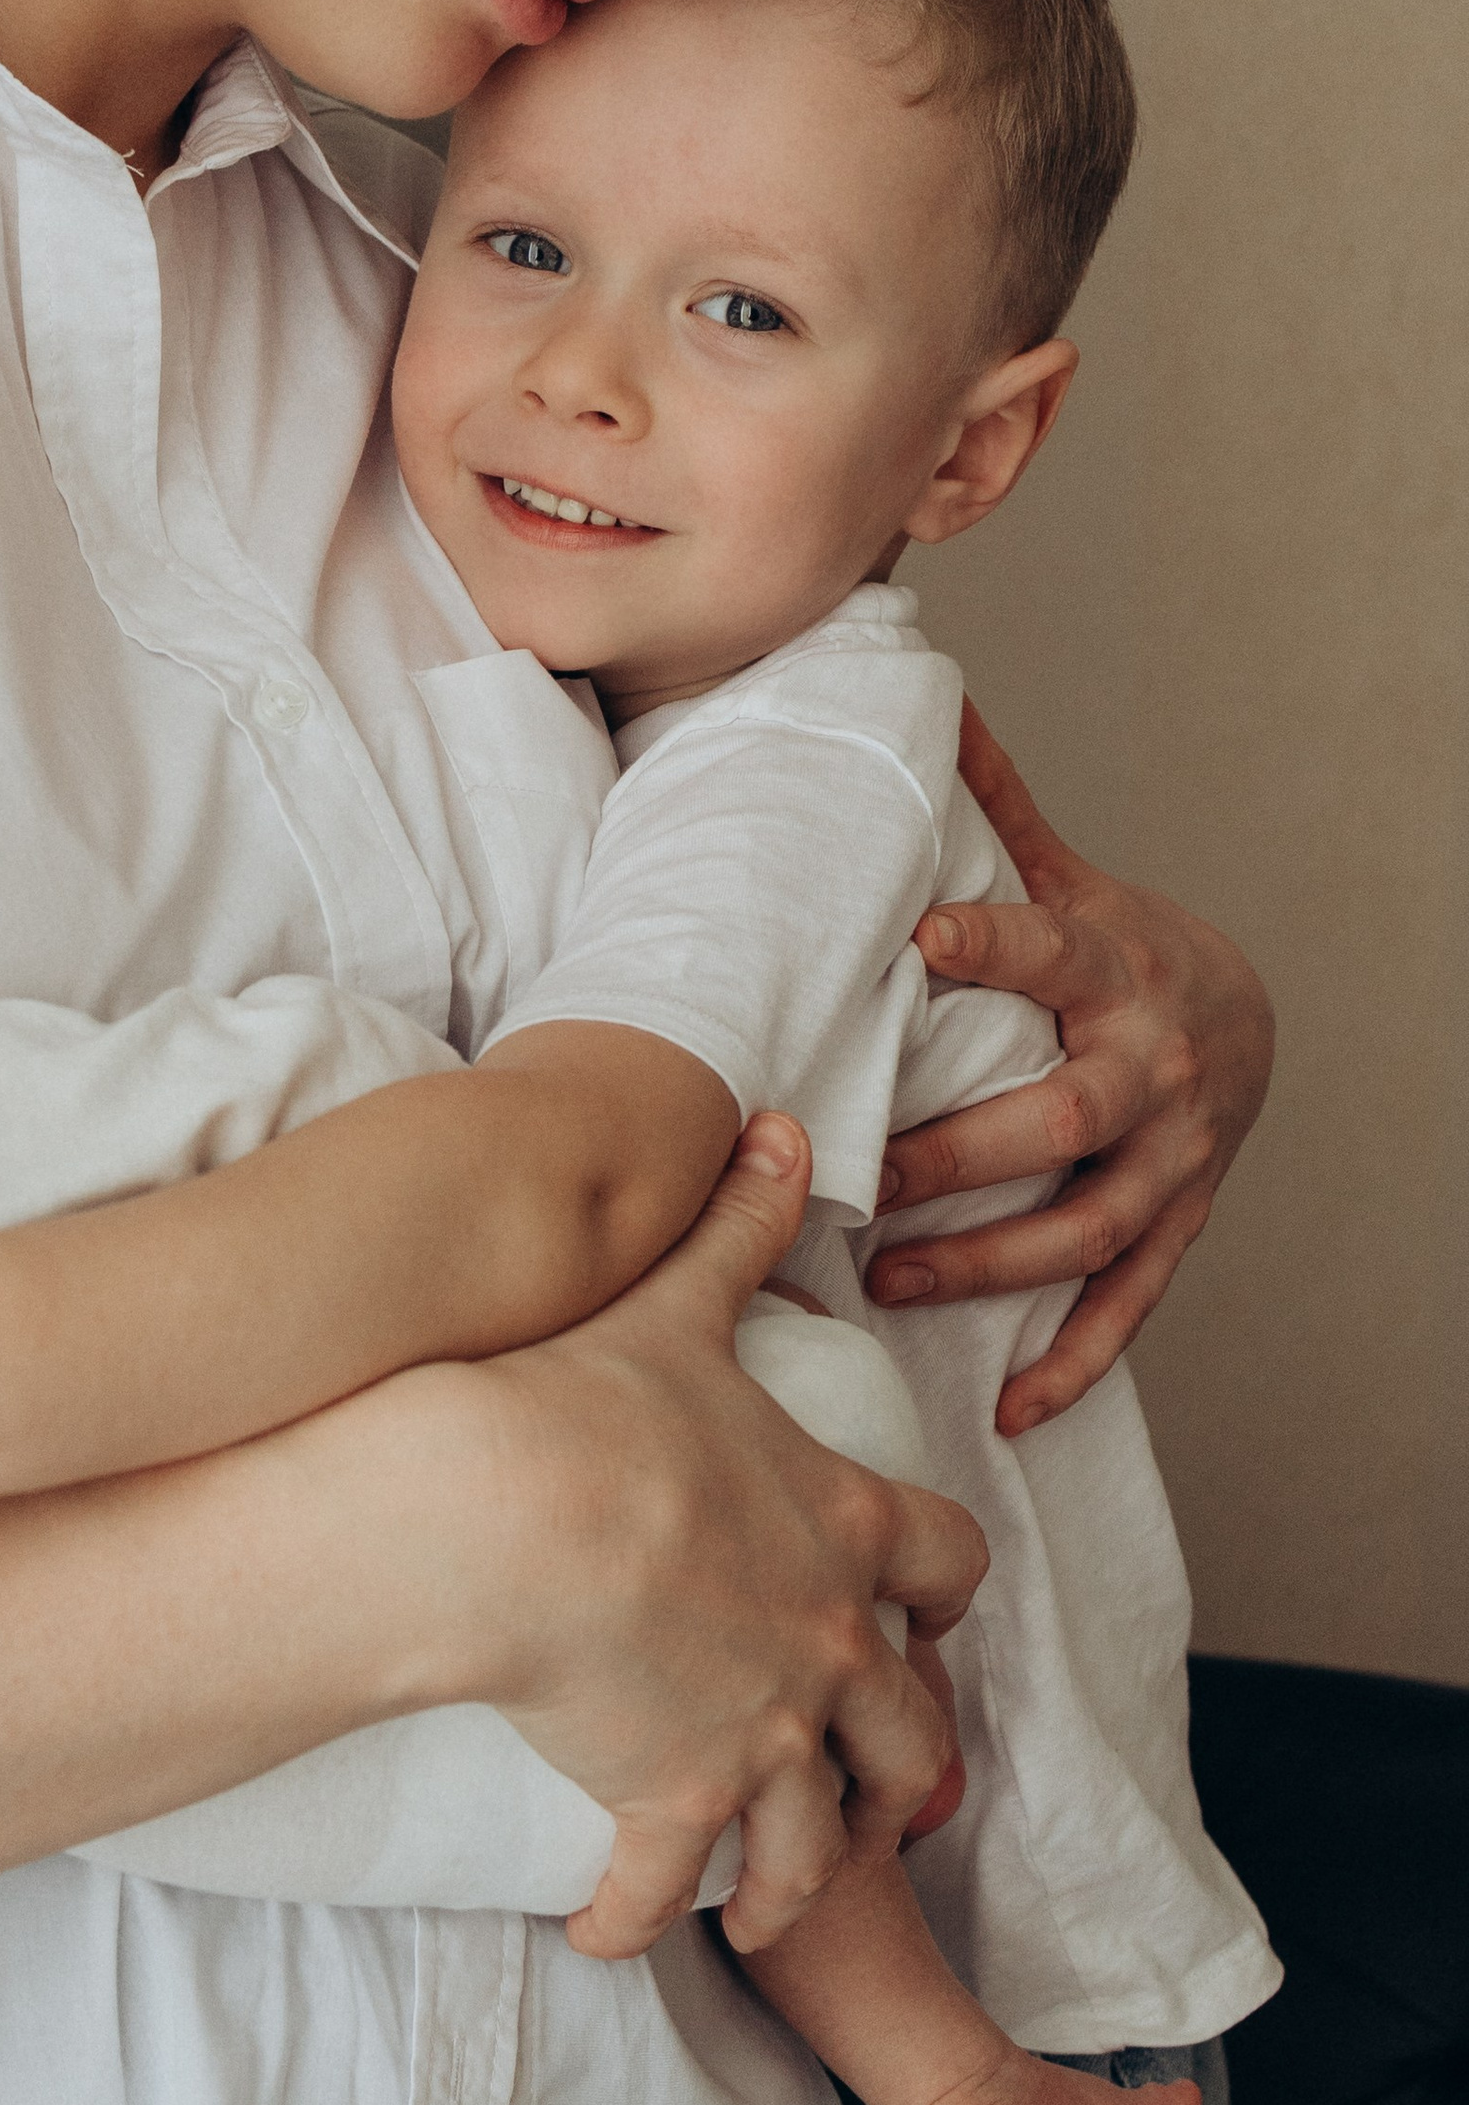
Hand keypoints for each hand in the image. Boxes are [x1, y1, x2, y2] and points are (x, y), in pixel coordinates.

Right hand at [449, 1118, 986, 1963]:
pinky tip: (608, 1931)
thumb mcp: (676, 1302)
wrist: (508, 1513)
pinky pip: (673, 1894)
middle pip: (911, 1731)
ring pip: (821, 1840)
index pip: (944, 1567)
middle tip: (866, 1782)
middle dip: (896, 1763)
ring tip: (759, 1894)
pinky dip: (643, 1918)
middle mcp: (827, 1644)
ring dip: (794, 1869)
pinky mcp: (678, 1802)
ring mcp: (761, 1734)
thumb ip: (740, 1225)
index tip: (925, 1613)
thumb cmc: (591, 1403)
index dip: (940, 1594)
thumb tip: (782, 1124)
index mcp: (841, 1527)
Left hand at [866, 702, 1273, 1431]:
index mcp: (1113, 969)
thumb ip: (995, 809)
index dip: (990, 948)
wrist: (1242, 1023)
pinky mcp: (1175, 1229)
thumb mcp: (1072, 878)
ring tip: (890, 1283)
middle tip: (862, 1183)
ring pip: (1085, 1228)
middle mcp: (1150, 1072)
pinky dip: (1075, 1363)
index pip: (1049, 953)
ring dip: (988, 1266)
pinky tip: (1012, 1410)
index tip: (918, 942)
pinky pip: (1130, 1307)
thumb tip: (933, 695)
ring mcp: (1171, 1162)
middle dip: (960, 1156)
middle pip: (1059, 1120)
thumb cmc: (1122, 950)